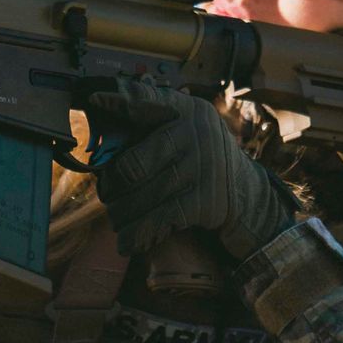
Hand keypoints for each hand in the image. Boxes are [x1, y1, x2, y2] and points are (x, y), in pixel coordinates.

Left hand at [87, 80, 297, 260]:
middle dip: (111, 188)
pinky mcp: (205, 200)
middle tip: (107, 195)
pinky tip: (128, 242)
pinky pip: (156, 220)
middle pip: (130, 166)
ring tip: (117, 220)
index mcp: (187, 111)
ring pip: (138, 197)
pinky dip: (136, 235)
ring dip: (120, 216)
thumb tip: (103, 139)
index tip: (95, 100)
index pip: (147, 102)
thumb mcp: (187, 133)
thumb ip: (152, 129)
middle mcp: (196, 134)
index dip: (119, 102)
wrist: (247, 194)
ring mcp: (202, 167)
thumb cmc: (200, 162)